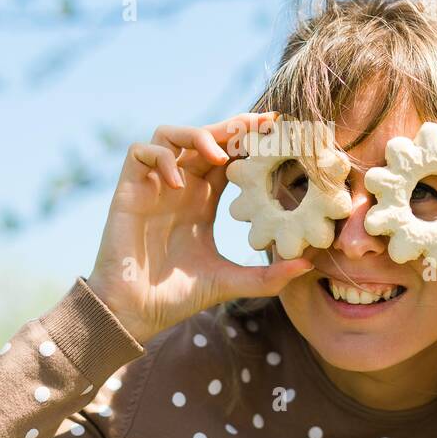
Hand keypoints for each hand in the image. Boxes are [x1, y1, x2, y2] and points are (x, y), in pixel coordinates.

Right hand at [85, 112, 315, 342]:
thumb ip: (267, 276)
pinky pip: (141, 152)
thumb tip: (308, 265)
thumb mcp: (230, 281)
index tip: (278, 132)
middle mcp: (180, 186)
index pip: (229, 155)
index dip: (249, 140)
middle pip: (205, 136)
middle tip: (261, 126)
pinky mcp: (129, 190)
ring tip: (220, 157)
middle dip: (232, 126)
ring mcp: (154, 185)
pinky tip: (179, 184)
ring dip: (196, 135)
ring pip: (170, 134)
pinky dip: (162, 157)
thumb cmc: (177, 296)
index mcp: (204, 199)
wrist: (135, 311)